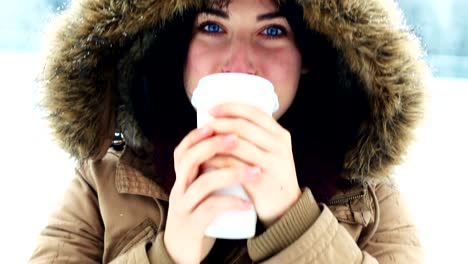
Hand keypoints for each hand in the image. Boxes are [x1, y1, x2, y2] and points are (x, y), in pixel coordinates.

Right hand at [164, 126, 255, 262]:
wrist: (181, 250)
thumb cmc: (197, 215)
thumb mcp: (198, 191)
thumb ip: (207, 172)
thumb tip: (232, 146)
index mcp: (182, 179)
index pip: (183, 150)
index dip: (197, 135)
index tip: (215, 122)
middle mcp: (179, 189)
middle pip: (189, 160)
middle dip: (213, 145)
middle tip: (237, 139)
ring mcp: (184, 207)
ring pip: (202, 184)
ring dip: (231, 174)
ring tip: (255, 172)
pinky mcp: (192, 226)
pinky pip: (210, 210)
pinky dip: (231, 204)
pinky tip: (247, 204)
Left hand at [205, 102, 301, 226]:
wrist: (285, 209)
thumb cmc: (271, 177)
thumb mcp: (273, 153)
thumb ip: (258, 137)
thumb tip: (225, 118)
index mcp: (280, 135)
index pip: (254, 113)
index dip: (231, 107)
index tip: (211, 109)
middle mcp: (279, 146)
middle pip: (242, 126)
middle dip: (219, 123)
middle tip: (203, 127)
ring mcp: (272, 164)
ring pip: (236, 144)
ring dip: (214, 141)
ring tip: (199, 142)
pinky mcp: (261, 181)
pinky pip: (232, 165)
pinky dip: (215, 160)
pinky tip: (204, 160)